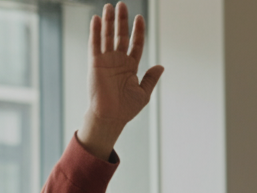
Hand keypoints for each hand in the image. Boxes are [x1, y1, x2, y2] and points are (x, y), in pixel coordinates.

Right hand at [76, 2, 163, 161]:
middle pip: (121, 36)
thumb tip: (161, 66)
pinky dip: (96, 32)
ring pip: (108, 37)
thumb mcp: (144, 93)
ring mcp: (106, 61)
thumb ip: (151, 78)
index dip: (137, 31)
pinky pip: (95, 44)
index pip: (135, 44)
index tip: (140, 18)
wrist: (111, 117)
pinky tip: (97, 19)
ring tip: (109, 6)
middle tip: (122, 4)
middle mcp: (118, 61)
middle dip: (122, 21)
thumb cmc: (126, 108)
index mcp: (130, 66)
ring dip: (109, 22)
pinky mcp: (95, 63)